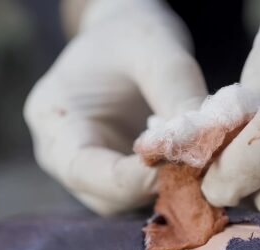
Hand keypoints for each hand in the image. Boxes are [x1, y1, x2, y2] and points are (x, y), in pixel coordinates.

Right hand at [24, 0, 206, 215]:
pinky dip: (173, 187)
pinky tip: (200, 169)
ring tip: (205, 167)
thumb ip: (178, 92)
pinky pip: (143, 196)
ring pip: (127, 204)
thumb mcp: (155, 49)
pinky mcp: (117, 176)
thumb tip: (207, 141)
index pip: (81, 168)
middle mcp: (61, 154)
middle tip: (204, 172)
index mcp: (53, 119)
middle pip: (104, 196)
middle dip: (153, 190)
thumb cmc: (132, 35)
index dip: (129, 179)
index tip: (179, 168)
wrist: (128, 36)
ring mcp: (89, 170)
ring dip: (167, 193)